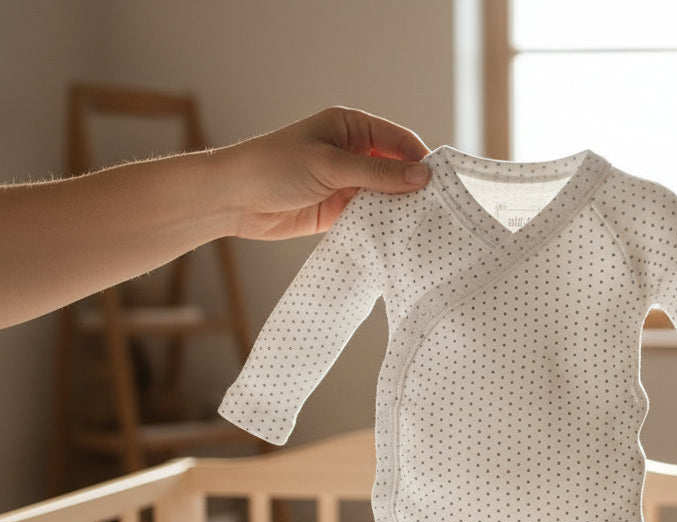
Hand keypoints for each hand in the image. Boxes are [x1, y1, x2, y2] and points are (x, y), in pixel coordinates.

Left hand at [221, 106, 431, 240]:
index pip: (399, 140)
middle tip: (439, 209)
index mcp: (351, 127)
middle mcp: (353, 152)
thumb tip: (423, 176)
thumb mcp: (330, 165)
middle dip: (414, 187)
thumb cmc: (273, 166)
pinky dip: (384, 225)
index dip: (420, 159)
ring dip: (400, 209)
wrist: (233, 199)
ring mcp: (348, 182)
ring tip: (424, 226)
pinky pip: (372, 216)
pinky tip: (399, 237)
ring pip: (387, 195)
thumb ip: (378, 172)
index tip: (441, 183)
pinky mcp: (340, 209)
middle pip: (397, 168)